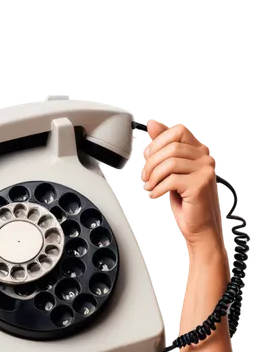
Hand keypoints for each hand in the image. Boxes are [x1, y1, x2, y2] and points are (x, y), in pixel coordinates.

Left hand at [141, 120, 224, 249]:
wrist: (200, 227)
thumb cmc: (187, 202)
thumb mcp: (170, 172)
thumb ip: (163, 148)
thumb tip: (153, 124)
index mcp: (199, 151)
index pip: (178, 130)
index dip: (157, 142)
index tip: (147, 157)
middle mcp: (205, 157)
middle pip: (171, 146)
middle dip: (151, 162)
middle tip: (145, 177)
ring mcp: (205, 170)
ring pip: (169, 162)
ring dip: (153, 177)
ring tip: (150, 187)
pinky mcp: (200, 184)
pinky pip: (171, 180)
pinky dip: (157, 189)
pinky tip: (155, 195)